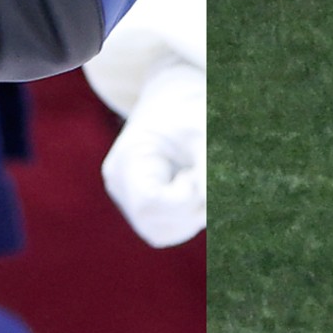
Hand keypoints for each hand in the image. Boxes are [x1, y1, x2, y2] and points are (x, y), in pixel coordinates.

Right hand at [100, 59, 203, 248]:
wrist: (172, 99)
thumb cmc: (187, 109)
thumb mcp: (201, 130)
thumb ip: (208, 167)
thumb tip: (212, 202)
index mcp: (127, 160)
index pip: (149, 202)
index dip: (181, 199)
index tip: (196, 176)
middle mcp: (120, 184)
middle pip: (155, 224)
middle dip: (190, 211)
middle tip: (204, 179)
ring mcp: (127, 198)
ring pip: (162, 233)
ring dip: (191, 217)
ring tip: (198, 181)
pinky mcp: (141, 207)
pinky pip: (166, 230)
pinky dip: (187, 218)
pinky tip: (192, 190)